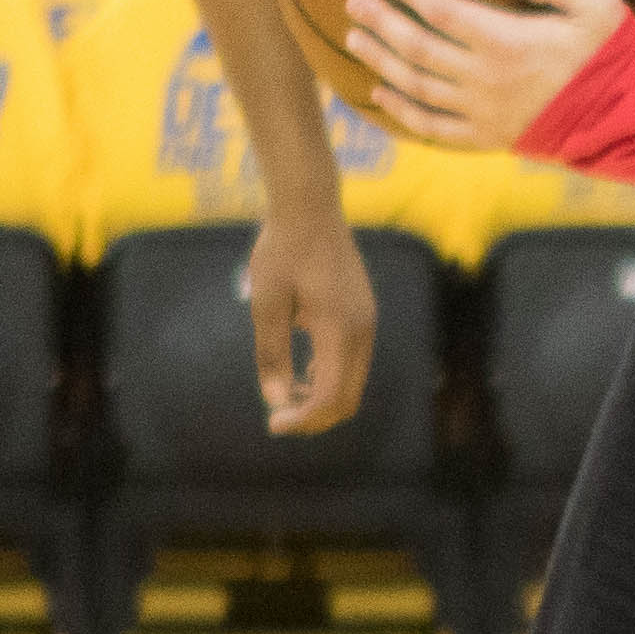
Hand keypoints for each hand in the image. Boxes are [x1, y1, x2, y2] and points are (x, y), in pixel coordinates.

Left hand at [245, 199, 377, 435]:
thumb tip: (276, 401)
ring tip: (285, 394)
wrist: (310, 209)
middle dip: (314, 417)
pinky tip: (302, 370)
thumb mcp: (266, 304)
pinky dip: (330, 378)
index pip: (329, 396)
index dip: (302, 419)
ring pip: (353, 383)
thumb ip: (271, 354)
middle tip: (276, 419)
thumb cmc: (282, 251)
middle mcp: (362, 331)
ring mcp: (368, 323)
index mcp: (340, 330)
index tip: (272, 424)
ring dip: (321, 398)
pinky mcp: (364, 315)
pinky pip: (354, 363)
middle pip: (347, 399)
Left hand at [348, 0, 628, 155]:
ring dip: (381, 62)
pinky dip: (402, 111)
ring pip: (417, 86)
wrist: (627, 119)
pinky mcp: (488, 136)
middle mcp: (484, 78)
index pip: (443, 11)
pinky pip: (433, 127)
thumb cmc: (615, 55)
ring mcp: (482, 111)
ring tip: (354, 40)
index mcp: (506, 42)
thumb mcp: (601, 3)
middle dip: (381, 23)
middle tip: (353, 3)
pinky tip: (380, 95)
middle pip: (418, 48)